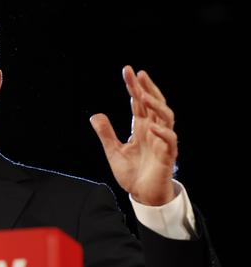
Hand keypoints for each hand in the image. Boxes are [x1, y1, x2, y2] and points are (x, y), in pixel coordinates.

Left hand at [90, 66, 176, 205]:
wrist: (142, 195)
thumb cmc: (132, 173)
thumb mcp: (113, 151)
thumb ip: (106, 134)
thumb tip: (95, 115)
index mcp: (141, 128)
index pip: (138, 103)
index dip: (134, 87)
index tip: (128, 71)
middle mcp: (153, 131)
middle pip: (154, 104)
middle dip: (147, 88)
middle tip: (139, 74)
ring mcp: (162, 142)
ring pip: (166, 118)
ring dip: (156, 106)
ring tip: (144, 95)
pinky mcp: (167, 156)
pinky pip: (170, 142)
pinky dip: (163, 133)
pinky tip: (153, 126)